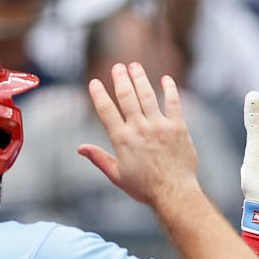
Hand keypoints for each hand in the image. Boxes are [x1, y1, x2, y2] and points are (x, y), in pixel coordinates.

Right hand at [79, 62, 200, 207]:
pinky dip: (169, 89)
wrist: (174, 193)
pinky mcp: (178, 127)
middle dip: (120, 79)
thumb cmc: (144, 188)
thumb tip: (80, 148)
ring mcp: (159, 126)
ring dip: (140, 78)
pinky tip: (165, 79)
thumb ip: (99, 158)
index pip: (107, 111)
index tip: (95, 83)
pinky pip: (173, 102)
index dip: (99, 94)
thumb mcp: (117, 176)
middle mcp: (139, 129)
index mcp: (122, 140)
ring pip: (147, 95)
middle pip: (127, 97)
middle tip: (117, 66)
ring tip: (134, 66)